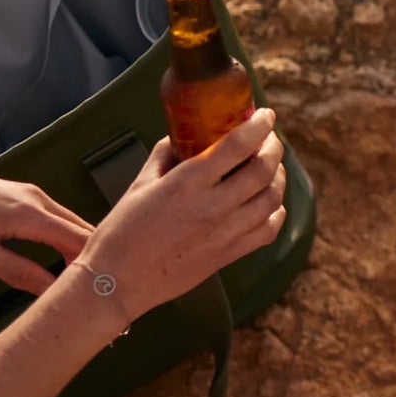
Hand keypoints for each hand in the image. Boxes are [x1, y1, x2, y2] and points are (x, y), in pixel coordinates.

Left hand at [0, 162, 93, 293]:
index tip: (106, 291)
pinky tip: (63, 258)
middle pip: (82, 229)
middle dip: (94, 259)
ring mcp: (30, 193)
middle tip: (101, 291)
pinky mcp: (21, 194)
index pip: (79, 240)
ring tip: (84, 280)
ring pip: (70, 223)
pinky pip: (55, 218)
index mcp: (28, 213)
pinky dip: (66, 238)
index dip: (96, 265)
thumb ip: (17, 272)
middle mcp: (37, 198)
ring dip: (80, 249)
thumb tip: (53, 290)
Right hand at [75, 111, 287, 319]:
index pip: (237, 145)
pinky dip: (277, 212)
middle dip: (274, 147)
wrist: (117, 281)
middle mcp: (212, 207)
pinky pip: (268, 231)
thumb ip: (165, 155)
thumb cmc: (123, 231)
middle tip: (271, 139)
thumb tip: (183, 135)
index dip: (259, 125)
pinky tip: (271, 203)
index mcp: (187, 183)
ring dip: (278, 177)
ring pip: (272, 199)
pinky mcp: (228, 255)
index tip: (266, 115)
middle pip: (263, 170)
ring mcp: (224, 233)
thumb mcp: (140, 183)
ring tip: (273, 167)